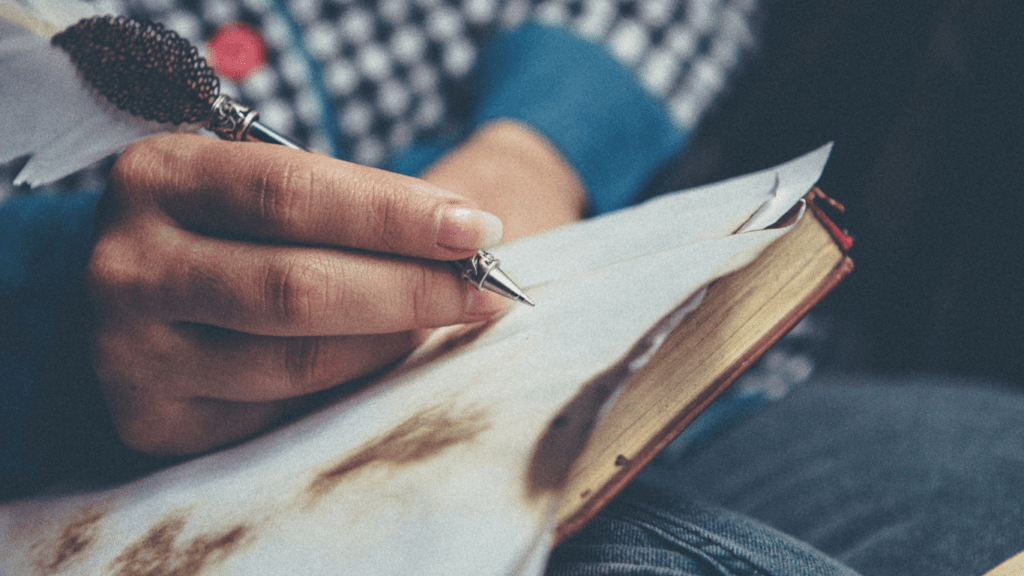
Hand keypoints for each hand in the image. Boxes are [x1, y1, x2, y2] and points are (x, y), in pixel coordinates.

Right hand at [88, 133, 509, 454]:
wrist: (171, 295)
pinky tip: (386, 362)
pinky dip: (350, 387)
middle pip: (295, 286)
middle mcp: (126, 263)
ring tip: (443, 319)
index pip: (292, 192)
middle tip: (486, 290)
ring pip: (297, 359)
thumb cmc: (252, 231)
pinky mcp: (153, 420)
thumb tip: (475, 240)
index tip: (478, 230)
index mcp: (158, 175)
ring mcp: (129, 350)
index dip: (395, 214)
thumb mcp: (286, 193)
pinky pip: (280, 412)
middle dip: (411, 289)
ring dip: (392, 342)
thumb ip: (361, 208)